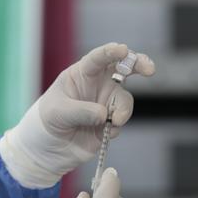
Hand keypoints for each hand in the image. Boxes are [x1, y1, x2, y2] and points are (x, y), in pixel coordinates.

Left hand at [0, 43, 154, 187]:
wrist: (49, 146)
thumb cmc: (48, 119)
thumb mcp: (58, 112)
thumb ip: (81, 111)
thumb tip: (104, 114)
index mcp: (82, 73)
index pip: (98, 58)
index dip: (111, 52)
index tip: (122, 50)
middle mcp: (98, 83)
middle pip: (124, 68)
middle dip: (139, 64)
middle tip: (149, 69)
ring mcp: (107, 102)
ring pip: (125, 100)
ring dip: (122, 111)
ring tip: (113, 123)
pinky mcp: (111, 121)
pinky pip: (121, 121)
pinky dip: (115, 127)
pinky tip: (102, 133)